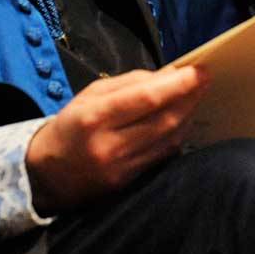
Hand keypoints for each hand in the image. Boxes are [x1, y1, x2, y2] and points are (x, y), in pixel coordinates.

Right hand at [26, 66, 209, 214]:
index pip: (146, 98)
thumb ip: (130, 83)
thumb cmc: (72, 125)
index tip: (200, 71)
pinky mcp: (129, 183)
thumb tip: (168, 75)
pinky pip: (163, 155)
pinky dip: (178, 135)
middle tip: (206, 80)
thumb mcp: (91, 94)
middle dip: (190, 97)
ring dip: (188, 115)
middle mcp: (109, 145)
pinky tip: (183, 120)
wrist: (48, 174)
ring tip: (196, 96)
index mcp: (95, 116)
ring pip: (168, 139)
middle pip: (163, 120)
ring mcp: (121, 168)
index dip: (178, 84)